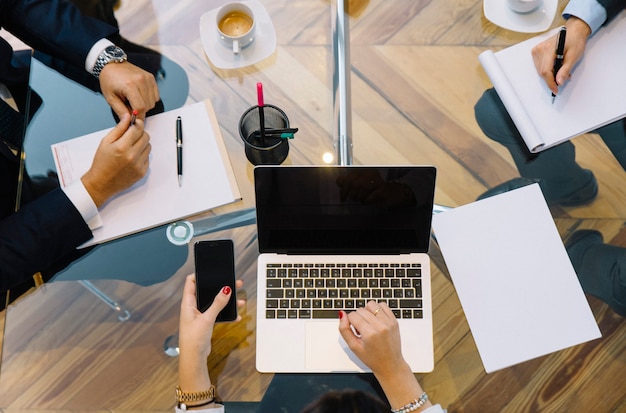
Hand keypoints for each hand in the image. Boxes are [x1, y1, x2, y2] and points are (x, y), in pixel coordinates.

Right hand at [81, 113, 150, 207]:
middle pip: (146, 137)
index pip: (138, 129)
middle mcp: (132, 156)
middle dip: (140, 134)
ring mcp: (139, 165)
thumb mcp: (106, 142)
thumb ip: (119, 128)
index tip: (136, 123)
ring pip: (148, 147)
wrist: (102, 183)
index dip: (138, 123)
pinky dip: (142, 156)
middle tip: (132, 136)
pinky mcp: (142, 172)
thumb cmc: (102, 162)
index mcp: (122, 147)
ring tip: (131, 148)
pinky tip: (132, 158)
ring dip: (142, 145)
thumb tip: (128, 116)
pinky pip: (148, 158)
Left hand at [99, 61, 159, 120]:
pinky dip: (149, 99)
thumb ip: (120, 111)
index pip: (140, 108)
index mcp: (130, 85)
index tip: (134, 120)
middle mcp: (141, 81)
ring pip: (153, 102)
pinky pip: (156, 96)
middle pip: (148, 106)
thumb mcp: (110, 98)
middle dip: (140, 110)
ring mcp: (147, 79)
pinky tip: (140, 95)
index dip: (138, 117)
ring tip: (134, 99)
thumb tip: (129, 121)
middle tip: (130, 106)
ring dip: (145, 105)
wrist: (111, 64)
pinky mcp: (151, 78)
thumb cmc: (109, 79)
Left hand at [178, 274, 244, 393]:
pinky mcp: (206, 323)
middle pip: (206, 291)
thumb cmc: (193, 339)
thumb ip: (217, 304)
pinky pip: (218, 314)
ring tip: (239, 299)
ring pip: (214, 303)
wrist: (194, 358)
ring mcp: (200, 315)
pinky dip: (226, 314)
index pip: (190, 282)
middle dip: (219, 287)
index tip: (211, 270)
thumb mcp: (206, 319)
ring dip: (226, 301)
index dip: (199, 275)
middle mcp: (193, 307)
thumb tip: (226, 289)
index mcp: (188, 303)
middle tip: (233, 283)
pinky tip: (236, 316)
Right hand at [338, 301, 405, 375]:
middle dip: (358, 318)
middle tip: (362, 331)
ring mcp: (389, 322)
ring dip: (367, 311)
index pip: (353, 315)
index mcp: (370, 333)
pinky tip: (376, 320)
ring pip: (371, 304)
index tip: (355, 331)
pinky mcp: (394, 320)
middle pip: (361, 310)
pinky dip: (377, 310)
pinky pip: (383, 305)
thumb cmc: (372, 358)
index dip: (350, 322)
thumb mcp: (354, 347)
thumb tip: (342, 314)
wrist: (390, 364)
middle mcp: (380, 326)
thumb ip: (344, 330)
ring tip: (368, 323)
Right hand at [531, 16, 590, 95]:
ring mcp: (537, 50)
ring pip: (540, 71)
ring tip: (561, 70)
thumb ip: (565, 70)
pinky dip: (548, 70)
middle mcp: (540, 49)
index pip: (545, 71)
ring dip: (550, 74)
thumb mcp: (573, 56)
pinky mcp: (537, 52)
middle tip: (564, 77)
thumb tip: (559, 81)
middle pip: (542, 72)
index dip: (550, 82)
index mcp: (548, 49)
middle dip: (552, 78)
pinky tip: (556, 67)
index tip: (555, 89)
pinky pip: (540, 66)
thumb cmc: (575, 41)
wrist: (574, 31)